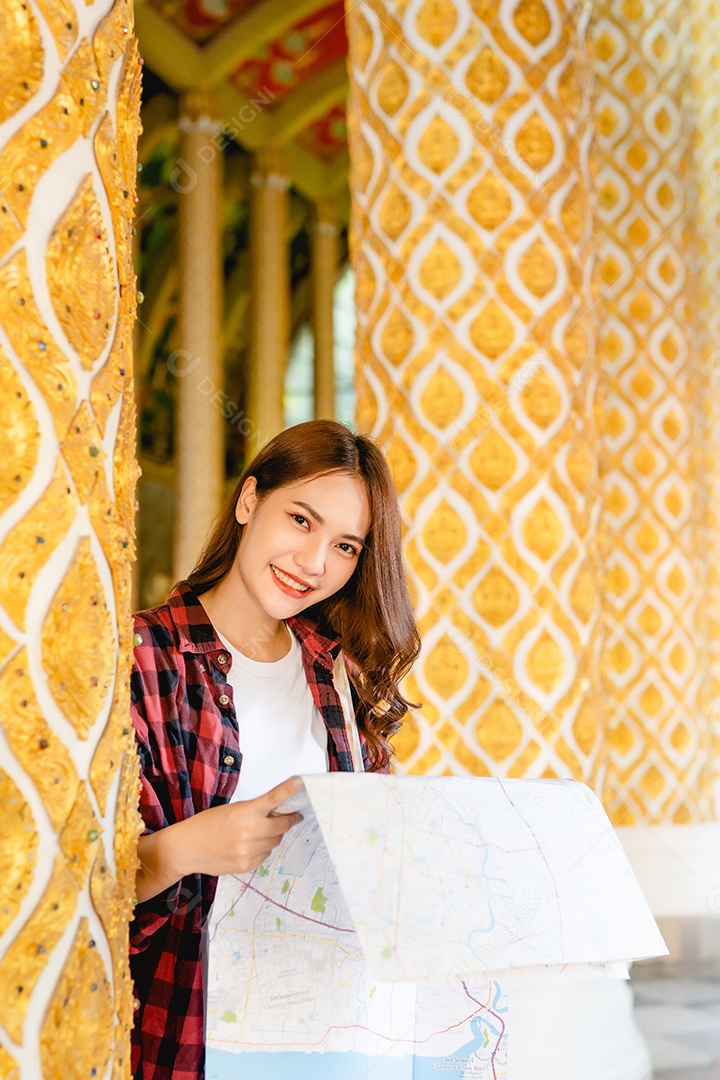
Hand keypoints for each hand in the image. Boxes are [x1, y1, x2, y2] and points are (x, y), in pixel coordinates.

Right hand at [176, 776, 304, 877]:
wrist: (187, 848)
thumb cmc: (208, 824)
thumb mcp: (231, 810)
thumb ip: (254, 811)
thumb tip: (278, 814)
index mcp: (245, 812)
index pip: (273, 799)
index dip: (289, 790)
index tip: (301, 782)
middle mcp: (249, 831)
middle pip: (283, 825)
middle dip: (288, 819)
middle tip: (291, 815)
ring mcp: (249, 850)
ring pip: (275, 841)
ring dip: (272, 835)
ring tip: (254, 833)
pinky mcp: (247, 865)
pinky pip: (265, 854)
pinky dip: (262, 849)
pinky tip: (246, 846)